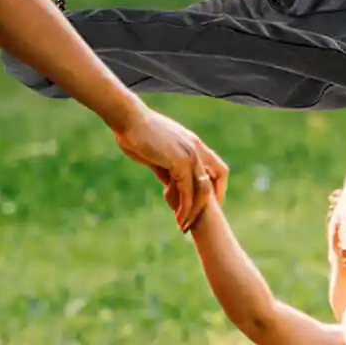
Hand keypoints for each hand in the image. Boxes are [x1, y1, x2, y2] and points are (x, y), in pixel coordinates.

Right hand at [112, 102, 226, 229]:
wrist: (128, 119)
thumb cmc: (136, 133)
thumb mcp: (157, 154)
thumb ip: (167, 169)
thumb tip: (169, 185)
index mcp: (194, 144)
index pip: (217, 168)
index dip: (217, 188)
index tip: (208, 205)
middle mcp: (197, 149)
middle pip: (216, 180)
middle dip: (209, 204)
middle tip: (197, 221)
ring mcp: (190, 154)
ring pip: (202, 190)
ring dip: (194, 211)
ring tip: (183, 226)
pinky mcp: (180, 161)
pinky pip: (187, 190)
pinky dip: (184, 207)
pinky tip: (177, 217)